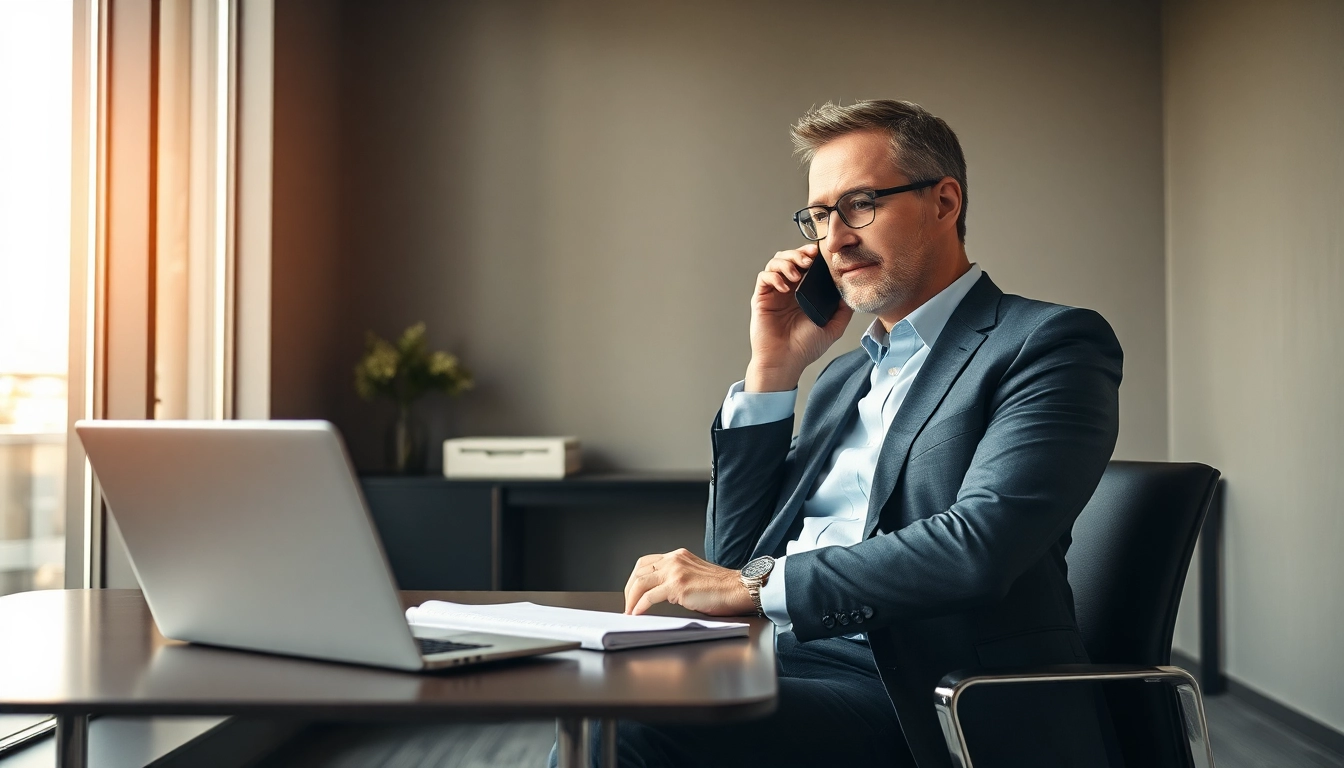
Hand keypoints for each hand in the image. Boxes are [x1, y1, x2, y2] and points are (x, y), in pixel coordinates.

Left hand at [622, 548, 754, 616]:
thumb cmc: (723, 587)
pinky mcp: (678, 586)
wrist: (739, 589)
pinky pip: (650, 596)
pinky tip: (638, 613)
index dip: (635, 577)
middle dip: (629, 589)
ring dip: (631, 598)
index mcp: (678, 555)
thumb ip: (677, 579)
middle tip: (627, 603)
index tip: (632, 591)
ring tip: (629, 610)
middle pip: (639, 571)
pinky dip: (640, 605)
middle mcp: (674, 560)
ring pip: (640, 582)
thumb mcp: (695, 576)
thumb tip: (660, 594)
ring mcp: (675, 571)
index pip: (647, 562)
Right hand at [747, 244, 854, 391]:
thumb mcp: (833, 326)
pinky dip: (774, 276)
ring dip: (786, 262)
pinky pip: (764, 277)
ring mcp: (774, 293)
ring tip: (796, 273)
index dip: (811, 254)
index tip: (820, 253)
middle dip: (799, 253)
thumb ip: (843, 309)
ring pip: (775, 262)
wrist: (786, 361)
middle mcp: (788, 289)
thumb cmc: (806, 347)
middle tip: (809, 259)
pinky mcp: (761, 298)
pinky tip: (784, 287)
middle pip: (789, 257)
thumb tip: (850, 290)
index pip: (806, 264)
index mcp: (804, 292)